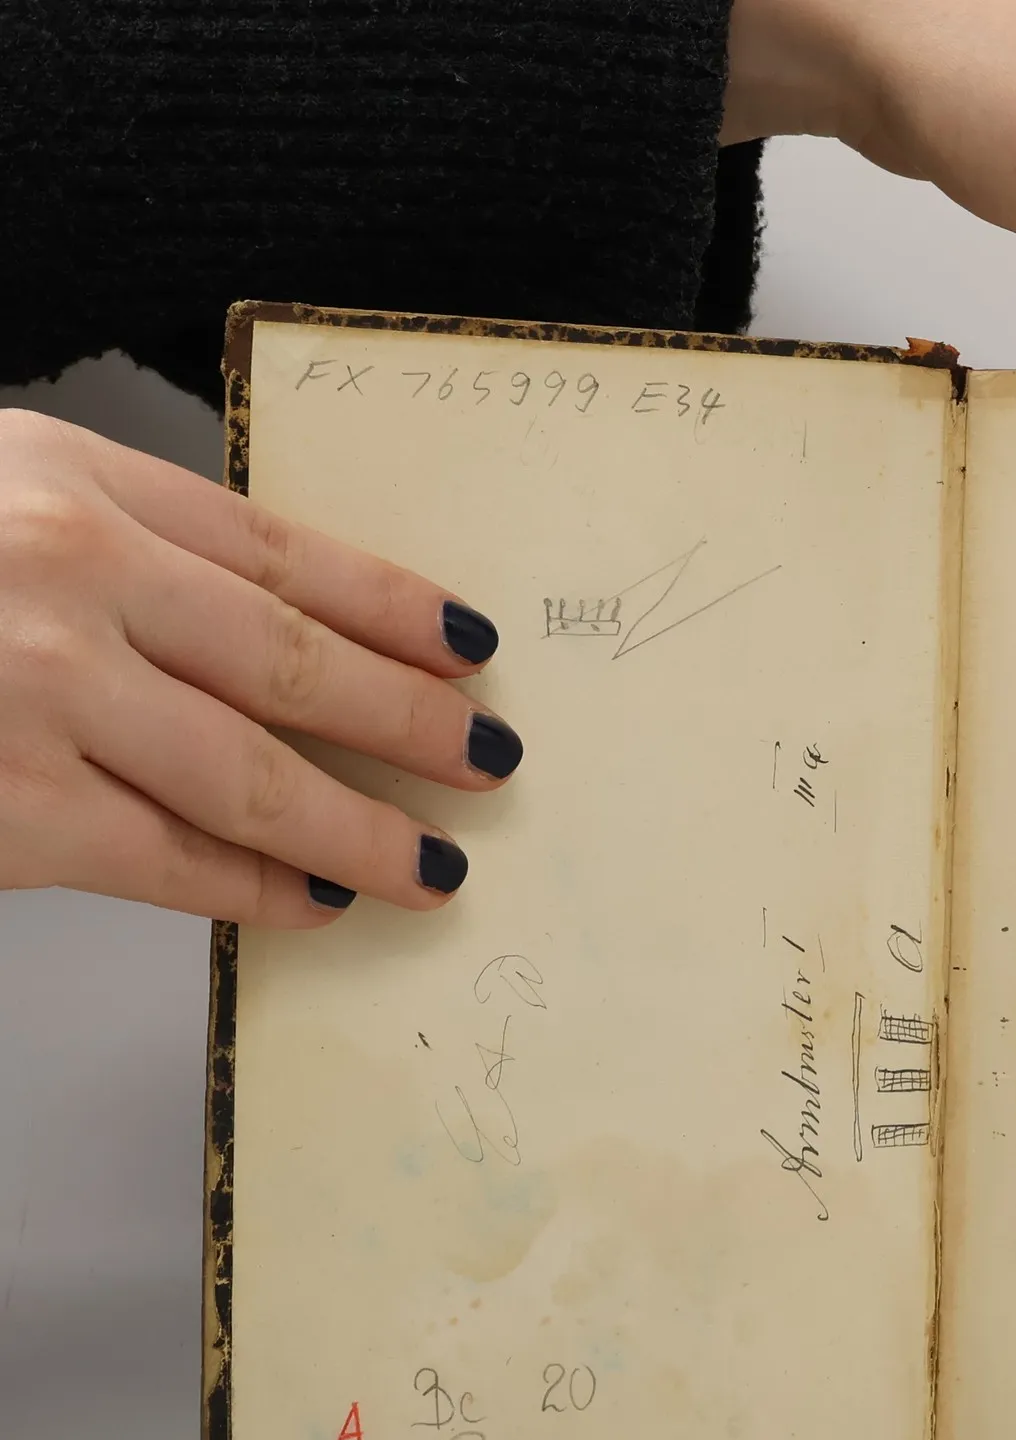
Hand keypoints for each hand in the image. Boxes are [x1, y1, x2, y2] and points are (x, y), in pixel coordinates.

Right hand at [0, 410, 521, 925]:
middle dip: (409, 719)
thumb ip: (115, 559)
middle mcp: (70, 572)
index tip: (470, 643)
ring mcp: (42, 689)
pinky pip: (171, 859)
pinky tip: (319, 902)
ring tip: (431, 864)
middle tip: (487, 755)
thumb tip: (253, 642)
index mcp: (70, 479)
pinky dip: (259, 890)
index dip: (391, 607)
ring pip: (252, 776)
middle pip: (289, 657)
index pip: (277, 550)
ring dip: (361, 830)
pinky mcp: (14, 806)